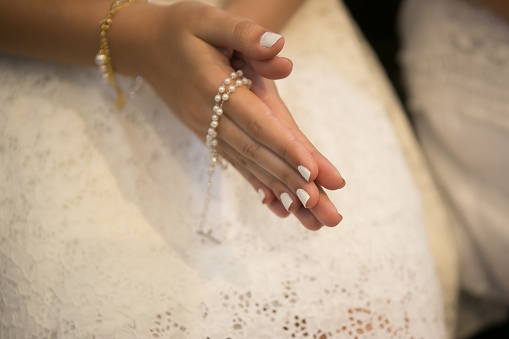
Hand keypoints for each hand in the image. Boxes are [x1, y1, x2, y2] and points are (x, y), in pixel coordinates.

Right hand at [111, 1, 344, 228]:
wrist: (146, 48)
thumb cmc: (181, 29)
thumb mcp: (209, 18)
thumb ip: (244, 33)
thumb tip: (279, 49)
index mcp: (214, 86)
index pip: (255, 121)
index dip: (284, 145)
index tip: (312, 170)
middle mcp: (209, 116)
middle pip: (255, 152)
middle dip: (290, 178)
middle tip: (322, 205)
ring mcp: (208, 130)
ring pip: (248, 164)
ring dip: (280, 188)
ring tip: (310, 214)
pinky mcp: (209, 135)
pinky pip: (236, 164)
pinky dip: (258, 184)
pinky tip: (278, 205)